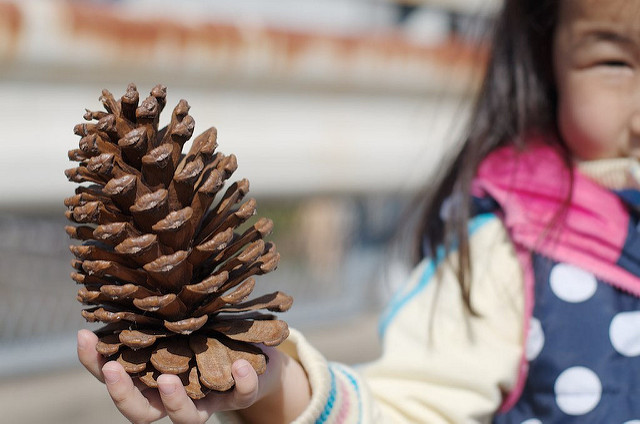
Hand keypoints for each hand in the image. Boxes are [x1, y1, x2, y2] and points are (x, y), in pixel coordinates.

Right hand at [77, 329, 265, 423]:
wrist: (256, 352)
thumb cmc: (208, 335)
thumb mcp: (182, 322)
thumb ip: (159, 314)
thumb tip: (131, 279)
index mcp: (154, 378)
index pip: (116, 377)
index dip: (93, 362)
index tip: (82, 336)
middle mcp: (176, 396)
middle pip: (141, 412)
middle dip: (123, 394)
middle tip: (113, 369)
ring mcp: (208, 401)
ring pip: (186, 417)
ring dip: (174, 401)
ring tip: (167, 380)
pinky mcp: (240, 395)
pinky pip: (241, 395)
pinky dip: (242, 381)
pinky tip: (240, 365)